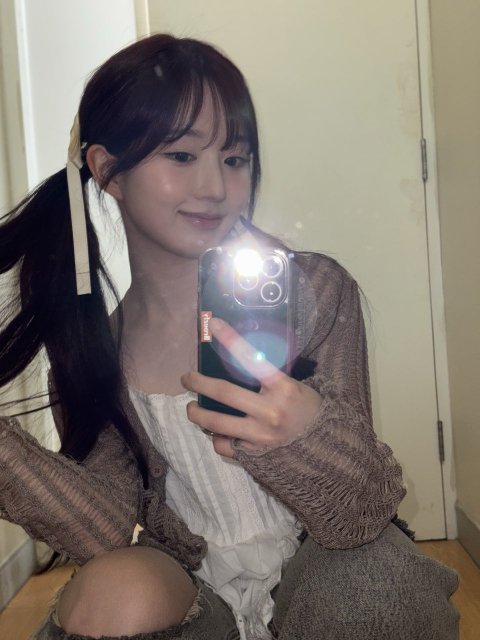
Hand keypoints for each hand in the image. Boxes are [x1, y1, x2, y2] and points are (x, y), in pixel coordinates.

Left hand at [181, 318, 321, 457]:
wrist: (324, 444)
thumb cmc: (306, 407)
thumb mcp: (292, 384)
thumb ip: (266, 376)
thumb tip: (237, 359)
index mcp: (283, 388)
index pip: (252, 358)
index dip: (231, 339)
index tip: (215, 324)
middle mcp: (270, 412)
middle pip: (224, 393)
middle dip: (199, 382)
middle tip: (187, 378)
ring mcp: (260, 436)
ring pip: (216, 424)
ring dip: (197, 414)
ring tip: (192, 407)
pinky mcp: (255, 454)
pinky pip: (224, 445)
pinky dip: (216, 437)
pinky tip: (216, 431)